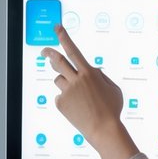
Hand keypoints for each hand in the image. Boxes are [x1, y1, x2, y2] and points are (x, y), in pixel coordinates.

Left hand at [42, 25, 137, 158]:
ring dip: (65, 83)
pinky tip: (76, 107)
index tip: (57, 28)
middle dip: (49, 53)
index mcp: (90, 73)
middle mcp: (76, 79)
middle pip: (58, 61)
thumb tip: (90, 70)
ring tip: (77, 96)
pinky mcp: (61, 103)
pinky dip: (66, 99)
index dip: (64, 38)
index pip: (73, 50)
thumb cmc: (111, 109)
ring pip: (59, 79)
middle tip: (44, 51)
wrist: (103, 129)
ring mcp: (67, 91)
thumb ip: (101, 76)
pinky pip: (60, 96)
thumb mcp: (113, 88)